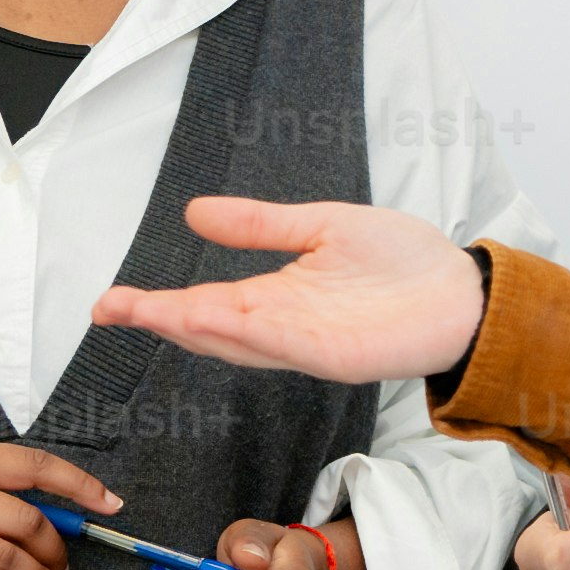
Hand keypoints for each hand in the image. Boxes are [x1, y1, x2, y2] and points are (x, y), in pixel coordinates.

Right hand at [93, 195, 484, 379]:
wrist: (462, 290)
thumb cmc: (403, 262)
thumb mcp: (321, 225)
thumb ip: (260, 224)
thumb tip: (196, 213)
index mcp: (275, 297)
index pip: (203, 304)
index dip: (156, 305)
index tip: (110, 302)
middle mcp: (281, 327)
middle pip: (206, 328)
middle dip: (157, 319)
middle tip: (108, 308)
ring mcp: (305, 345)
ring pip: (235, 341)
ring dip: (189, 327)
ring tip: (143, 312)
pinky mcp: (335, 356)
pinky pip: (282, 343)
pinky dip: (245, 332)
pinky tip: (212, 316)